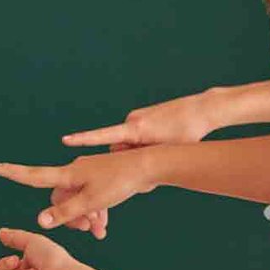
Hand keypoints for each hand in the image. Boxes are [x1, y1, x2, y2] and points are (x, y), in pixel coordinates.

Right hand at [0, 146, 159, 231]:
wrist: (150, 166)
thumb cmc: (121, 182)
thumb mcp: (92, 202)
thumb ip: (65, 213)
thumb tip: (40, 221)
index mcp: (68, 175)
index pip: (33, 175)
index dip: (12, 173)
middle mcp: (74, 172)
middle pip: (59, 198)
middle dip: (67, 217)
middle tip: (85, 230)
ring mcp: (88, 174)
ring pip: (76, 201)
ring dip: (84, 218)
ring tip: (99, 231)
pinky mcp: (101, 178)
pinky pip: (89, 198)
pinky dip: (94, 212)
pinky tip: (104, 226)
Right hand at [63, 91, 216, 150]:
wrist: (203, 110)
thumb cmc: (187, 133)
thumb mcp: (163, 151)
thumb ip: (138, 156)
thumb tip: (119, 157)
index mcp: (135, 129)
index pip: (103, 135)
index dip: (83, 139)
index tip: (65, 140)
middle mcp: (132, 120)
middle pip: (119, 147)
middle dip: (128, 157)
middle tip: (151, 159)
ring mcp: (138, 117)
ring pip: (129, 143)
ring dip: (139, 151)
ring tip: (163, 146)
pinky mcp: (144, 116)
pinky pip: (136, 135)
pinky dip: (145, 142)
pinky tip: (164, 140)